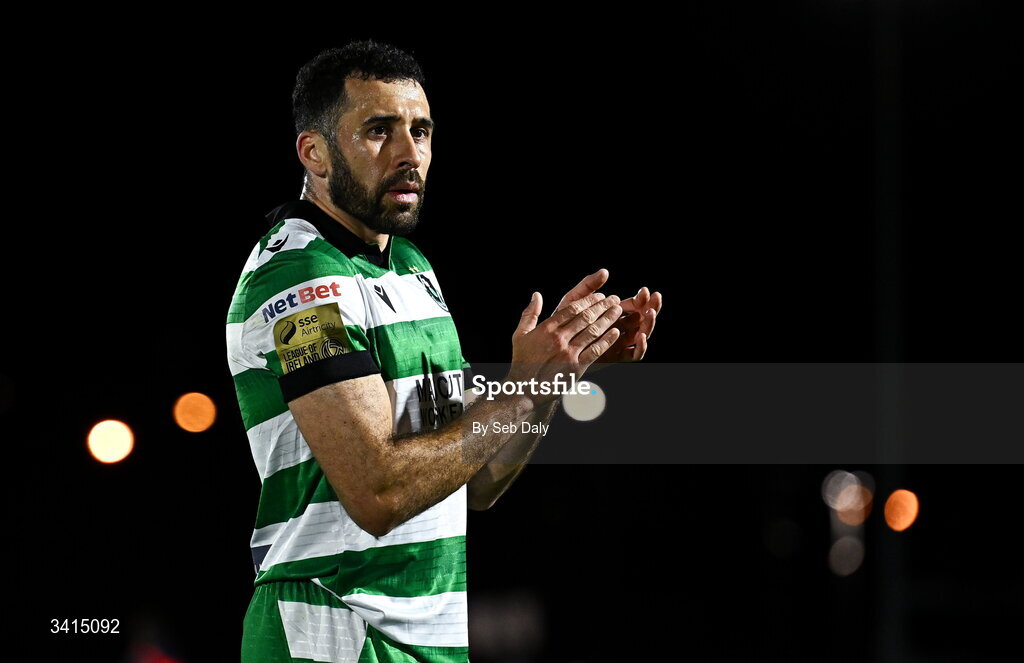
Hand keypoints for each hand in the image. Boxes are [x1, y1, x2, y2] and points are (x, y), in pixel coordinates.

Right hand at [507, 290, 621, 402]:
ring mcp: (568, 353)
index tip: (599, 296)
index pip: (572, 309)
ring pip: (592, 331)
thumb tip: (536, 294)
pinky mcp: (576, 368)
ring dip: (608, 319)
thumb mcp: (520, 335)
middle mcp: (558, 339)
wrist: (525, 389)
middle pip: (585, 317)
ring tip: (618, 311)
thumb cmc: (522, 361)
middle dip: (602, 306)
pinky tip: (616, 333)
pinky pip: (595, 351)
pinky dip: (607, 341)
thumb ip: (529, 314)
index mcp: (546, 329)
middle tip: (614, 299)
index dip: (588, 300)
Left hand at [555, 268, 661, 363]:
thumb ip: (588, 286)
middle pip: (643, 318)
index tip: (645, 290)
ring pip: (642, 334)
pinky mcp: (617, 357)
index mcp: (613, 314)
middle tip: (656, 298)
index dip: (642, 298)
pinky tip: (641, 336)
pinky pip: (634, 355)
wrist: (554, 349)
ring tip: (649, 313)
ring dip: (649, 324)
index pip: (634, 305)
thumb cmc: (563, 323)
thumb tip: (604, 272)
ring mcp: (619, 343)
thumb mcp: (574, 302)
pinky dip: (640, 347)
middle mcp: (620, 328)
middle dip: (651, 307)